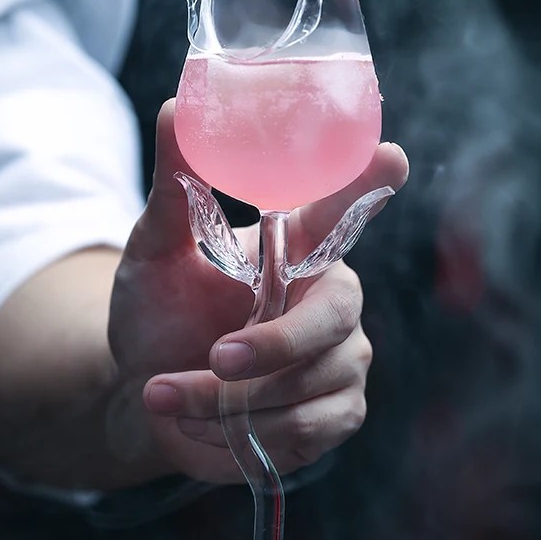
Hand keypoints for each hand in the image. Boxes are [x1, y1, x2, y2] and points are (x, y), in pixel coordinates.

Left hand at [108, 99, 407, 483]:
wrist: (148, 395)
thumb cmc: (157, 314)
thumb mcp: (155, 252)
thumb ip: (175, 191)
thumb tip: (175, 108)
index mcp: (296, 250)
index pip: (342, 211)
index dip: (368, 185)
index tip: (392, 156)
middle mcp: (330, 299)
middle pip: (335, 314)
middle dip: (272, 346)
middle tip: (214, 358)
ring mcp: (341, 358)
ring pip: (311, 382)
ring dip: (230, 399)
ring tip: (167, 394)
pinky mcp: (336, 412)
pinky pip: (310, 427)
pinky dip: (248, 431)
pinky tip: (204, 424)